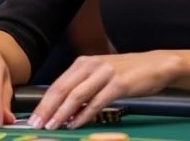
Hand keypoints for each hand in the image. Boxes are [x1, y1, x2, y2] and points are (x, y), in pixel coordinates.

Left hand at [29, 51, 181, 129]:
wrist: (155, 65)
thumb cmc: (127, 72)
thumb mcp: (100, 74)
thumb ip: (82, 87)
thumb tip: (62, 109)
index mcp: (83, 63)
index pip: (57, 84)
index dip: (44, 103)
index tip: (34, 118)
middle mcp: (91, 65)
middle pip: (63, 89)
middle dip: (47, 109)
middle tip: (36, 125)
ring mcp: (104, 73)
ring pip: (77, 96)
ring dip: (62, 113)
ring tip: (52, 127)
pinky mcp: (118, 84)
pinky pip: (96, 102)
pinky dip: (84, 115)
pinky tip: (75, 124)